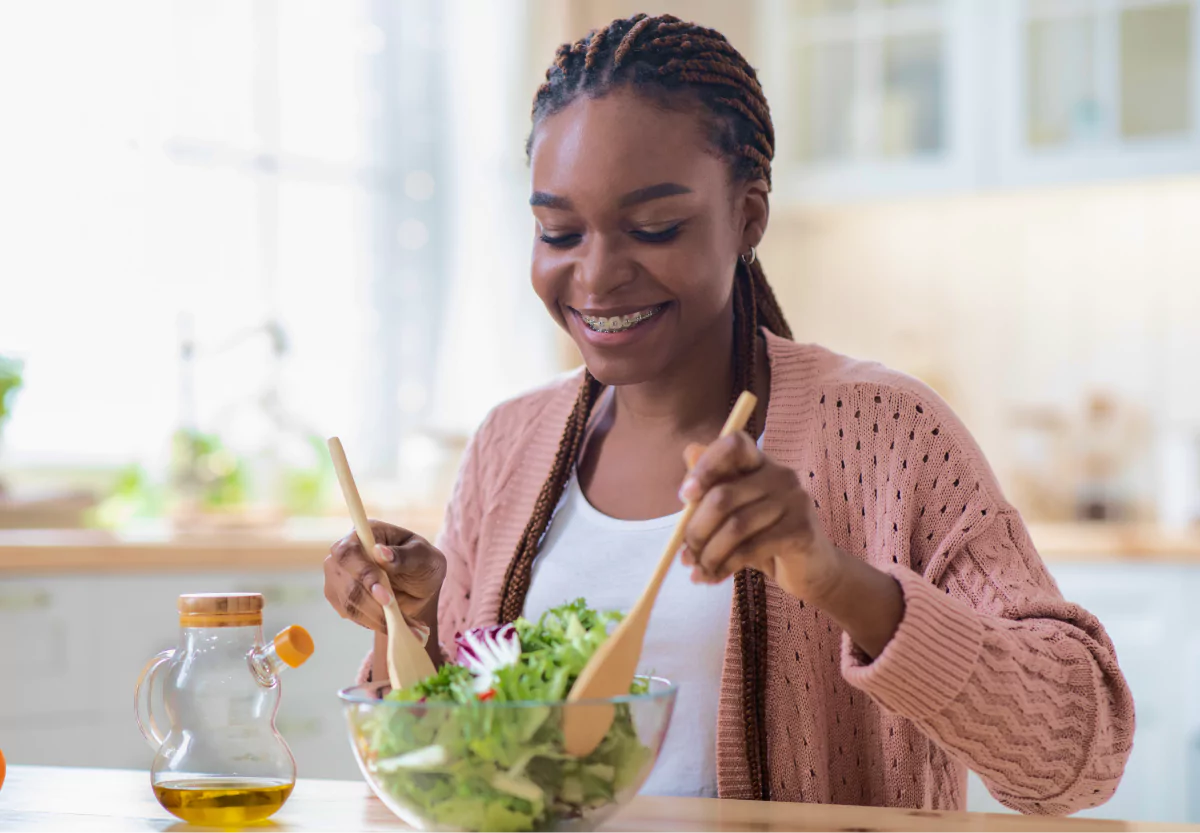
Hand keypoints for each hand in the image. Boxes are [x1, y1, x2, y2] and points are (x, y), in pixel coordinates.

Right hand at [324, 520, 445, 638]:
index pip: (349, 552)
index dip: (363, 574)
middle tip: (399, 615)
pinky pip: (352, 615)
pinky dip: (375, 623)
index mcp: (366, 533)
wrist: (418, 587)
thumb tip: (380, 552)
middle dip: (373, 603)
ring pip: (349, 603)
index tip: (384, 594)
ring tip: (409, 626)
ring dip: (379, 618)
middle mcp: (345, 552)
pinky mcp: (340, 597)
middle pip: (346, 582)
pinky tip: (395, 624)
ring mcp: (338, 576)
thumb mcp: (424, 557)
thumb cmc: (422, 564)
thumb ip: (404, 556)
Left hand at [678, 433, 839, 599]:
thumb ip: (712, 488)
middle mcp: (781, 475)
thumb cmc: (765, 539)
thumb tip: (689, 452)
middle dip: (695, 530)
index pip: (734, 444)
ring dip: (708, 554)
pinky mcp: (801, 530)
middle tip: (684, 555)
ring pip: (734, 526)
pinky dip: (725, 566)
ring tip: (697, 570)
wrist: (812, 571)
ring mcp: (795, 500)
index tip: (685, 496)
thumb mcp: (734, 514)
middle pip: (723, 496)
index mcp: (761, 464)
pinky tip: (715, 576)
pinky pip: (751, 548)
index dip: (706, 466)